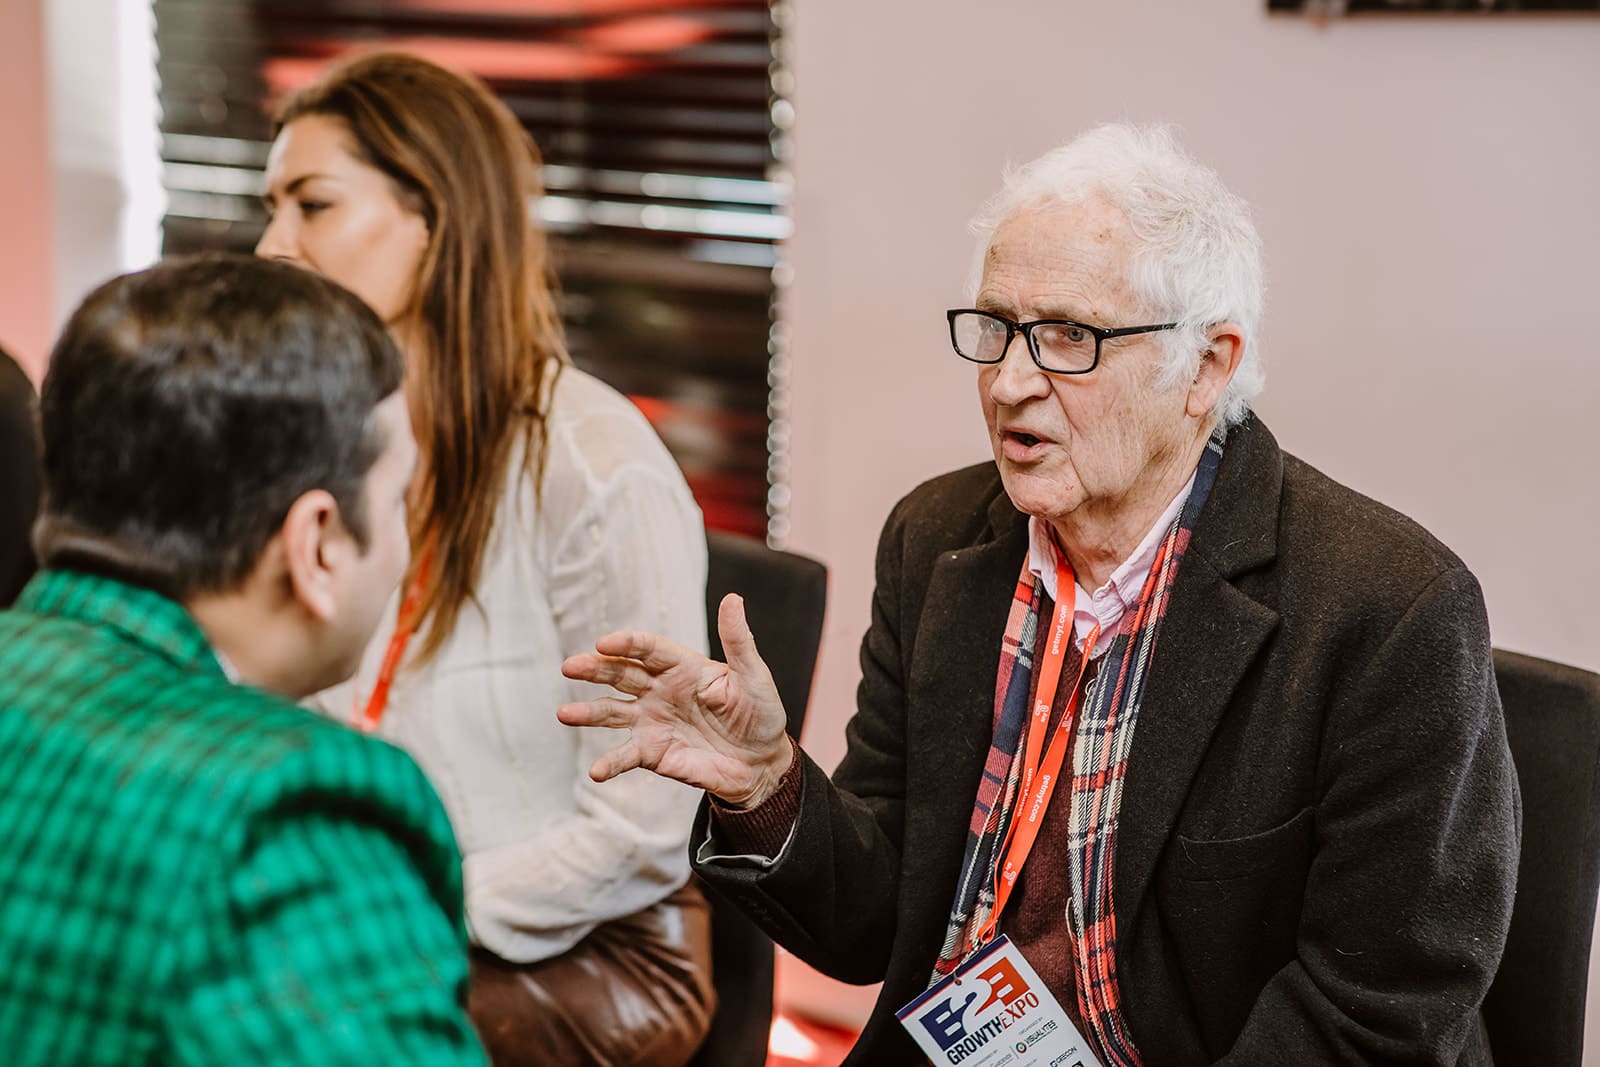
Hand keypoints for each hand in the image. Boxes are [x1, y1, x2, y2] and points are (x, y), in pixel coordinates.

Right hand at [559, 593, 794, 807]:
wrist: (762, 763)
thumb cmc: (760, 713)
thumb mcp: (754, 676)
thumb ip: (738, 641)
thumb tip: (733, 599)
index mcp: (682, 666)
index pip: (648, 649)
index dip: (627, 644)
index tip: (604, 642)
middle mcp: (659, 690)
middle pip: (620, 674)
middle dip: (594, 669)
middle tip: (570, 666)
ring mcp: (652, 721)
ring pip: (612, 712)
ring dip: (588, 713)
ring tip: (564, 715)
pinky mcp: (653, 753)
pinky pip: (626, 755)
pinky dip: (610, 763)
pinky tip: (596, 772)